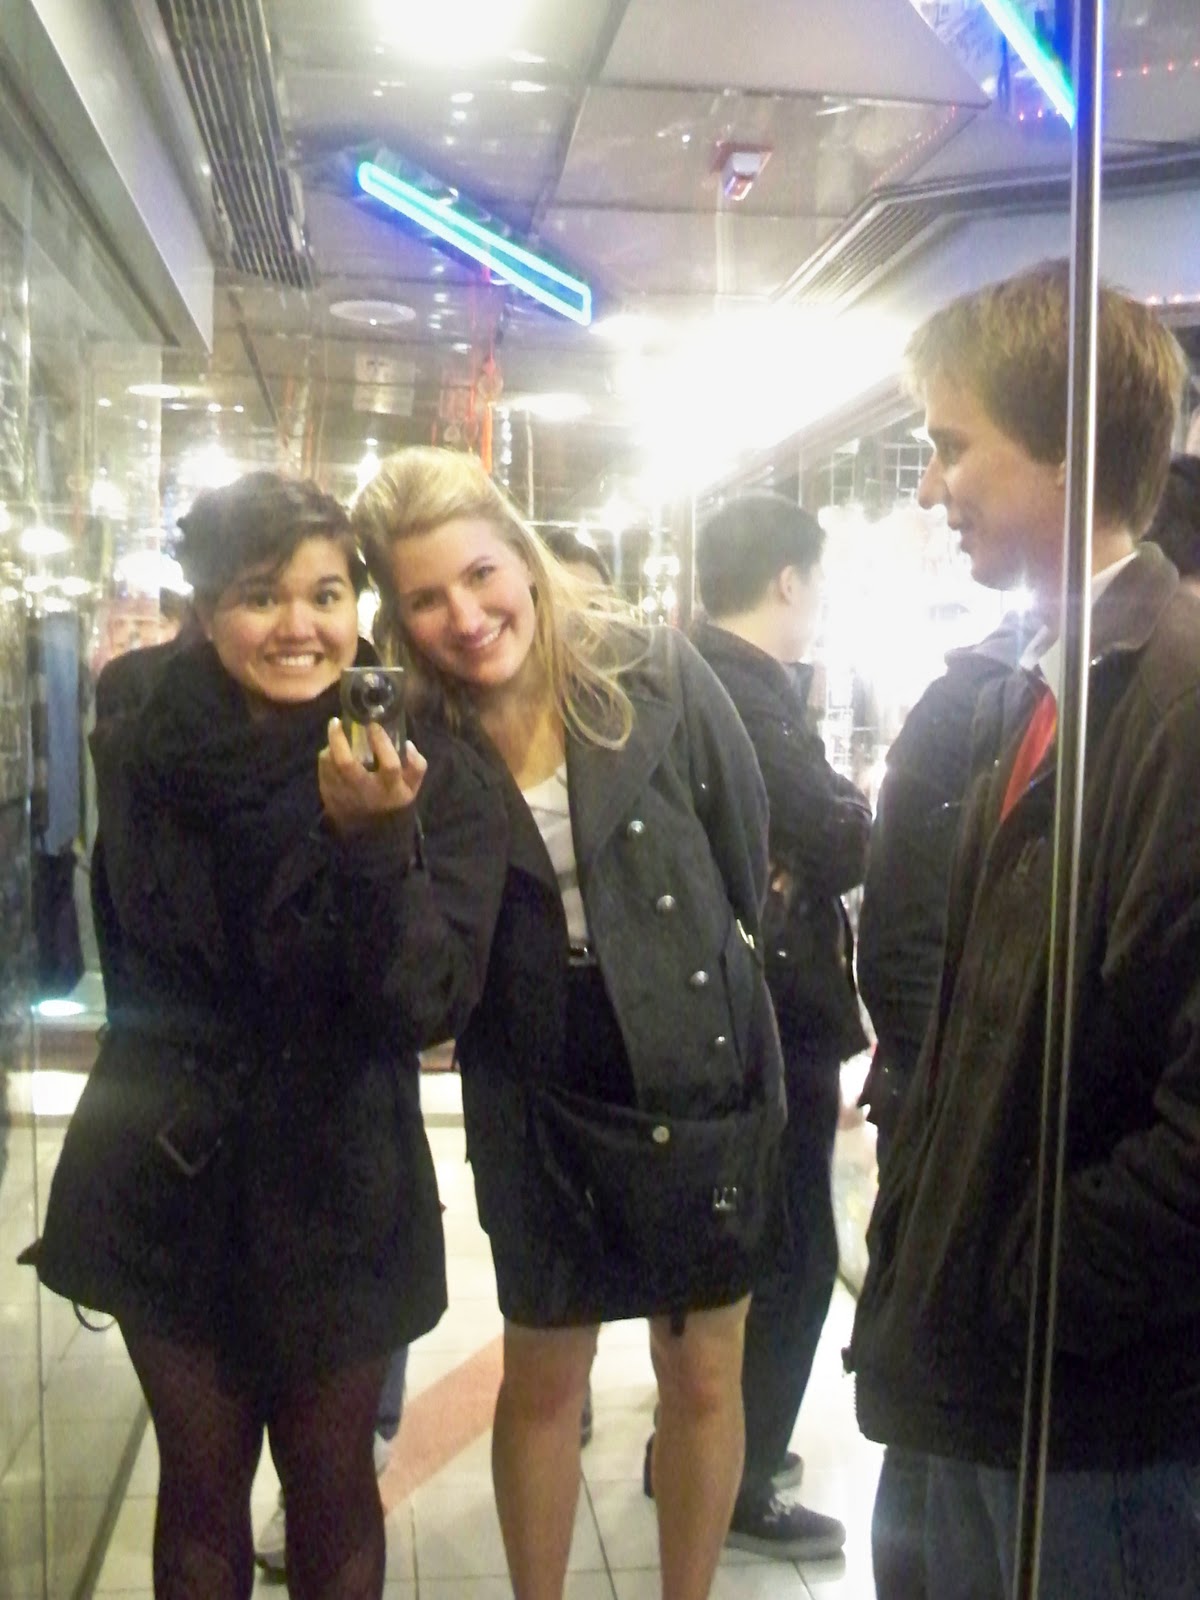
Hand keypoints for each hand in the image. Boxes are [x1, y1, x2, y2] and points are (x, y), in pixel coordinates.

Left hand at [318, 718, 427, 833]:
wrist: (368, 832)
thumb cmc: (391, 801)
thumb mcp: (410, 788)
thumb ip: (416, 767)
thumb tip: (408, 744)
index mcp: (389, 789)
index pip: (390, 765)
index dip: (382, 743)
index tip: (374, 725)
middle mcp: (365, 791)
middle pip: (347, 764)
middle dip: (339, 740)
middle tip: (336, 721)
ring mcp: (344, 794)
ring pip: (331, 765)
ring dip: (331, 746)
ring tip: (336, 734)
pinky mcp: (329, 795)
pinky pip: (323, 770)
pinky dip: (326, 757)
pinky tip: (332, 751)